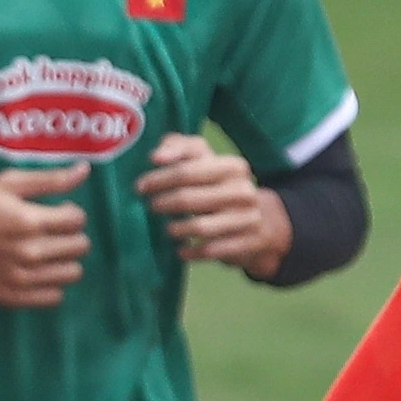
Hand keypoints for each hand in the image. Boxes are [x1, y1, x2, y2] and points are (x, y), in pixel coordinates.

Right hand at [0, 169, 91, 307]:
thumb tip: (84, 170)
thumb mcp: (7, 183)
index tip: (56, 213)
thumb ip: (49, 179)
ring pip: (72, 274)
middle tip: (51, 233)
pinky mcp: (12, 297)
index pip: (78, 220)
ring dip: (64, 261)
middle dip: (70, 236)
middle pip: (80, 247)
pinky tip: (37, 273)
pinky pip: (54, 297)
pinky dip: (51, 285)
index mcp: (30, 220)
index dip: (70, 213)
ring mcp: (21, 278)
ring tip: (46, 254)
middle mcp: (30, 252)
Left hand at [137, 133, 289, 275]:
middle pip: (188, 199)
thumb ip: (179, 148)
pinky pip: (211, 251)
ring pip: (199, 228)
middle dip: (163, 204)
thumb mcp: (205, 161)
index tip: (141, 187)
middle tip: (151, 207)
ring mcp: (248, 218)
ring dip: (176, 230)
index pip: (186, 170)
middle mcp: (243, 191)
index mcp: (233, 166)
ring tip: (168, 229)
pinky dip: (191, 252)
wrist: (260, 221)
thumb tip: (156, 156)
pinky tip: (180, 251)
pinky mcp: (247, 243)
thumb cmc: (218, 186)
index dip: (159, 179)